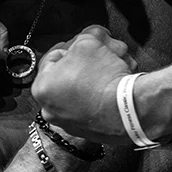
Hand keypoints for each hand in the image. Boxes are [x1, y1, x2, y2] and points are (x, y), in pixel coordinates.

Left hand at [32, 26, 135, 143]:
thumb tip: (85, 39)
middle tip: (100, 54)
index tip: (82, 44)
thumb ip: (81, 38)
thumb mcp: (88, 42)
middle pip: (68, 75)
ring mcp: (70, 124)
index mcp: (42, 88)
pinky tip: (115, 86)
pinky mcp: (90, 132)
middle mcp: (51, 110)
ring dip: (96, 77)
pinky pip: (93, 107)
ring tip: (113, 68)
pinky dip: (103, 96)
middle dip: (86, 62)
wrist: (129, 108)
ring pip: (82, 91)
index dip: (70, 46)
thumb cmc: (103, 77)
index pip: (52, 57)